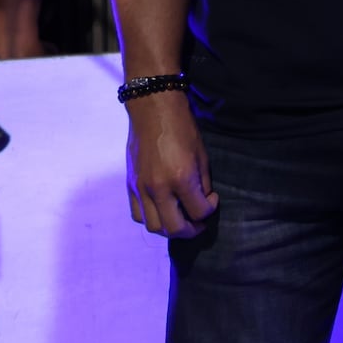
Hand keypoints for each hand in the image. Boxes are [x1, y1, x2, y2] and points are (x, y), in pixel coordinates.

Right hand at [126, 91, 217, 235]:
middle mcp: (159, 189)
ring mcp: (141, 189)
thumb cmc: (183, 130)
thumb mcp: (202, 156)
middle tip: (198, 223)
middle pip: (174, 229)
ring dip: (169, 228)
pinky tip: (162, 210)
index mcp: (181, 179)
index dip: (210, 210)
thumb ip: (202, 183)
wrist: (153, 112)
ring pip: (153, 227)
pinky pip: (138, 215)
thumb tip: (202, 201)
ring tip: (180, 219)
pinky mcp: (130, 186)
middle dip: (191, 231)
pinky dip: (151, 219)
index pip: (198, 213)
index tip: (212, 198)